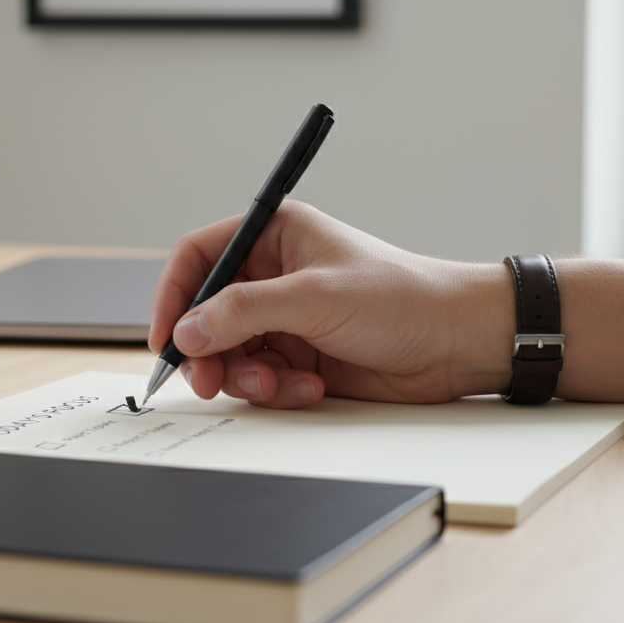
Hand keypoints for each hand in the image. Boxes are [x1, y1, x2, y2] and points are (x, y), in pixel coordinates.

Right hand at [149, 201, 514, 408]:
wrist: (458, 343)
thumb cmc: (404, 298)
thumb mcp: (315, 297)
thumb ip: (244, 311)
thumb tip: (188, 329)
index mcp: (275, 234)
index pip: (199, 257)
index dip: (173, 295)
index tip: (165, 336)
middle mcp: (275, 274)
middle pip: (206, 313)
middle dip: (207, 350)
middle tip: (209, 380)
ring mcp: (287, 318)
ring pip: (231, 352)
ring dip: (247, 375)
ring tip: (280, 383)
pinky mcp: (301, 356)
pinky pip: (261, 377)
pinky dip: (277, 388)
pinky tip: (311, 386)